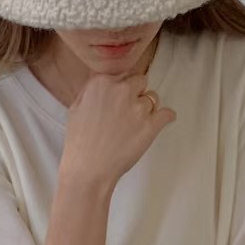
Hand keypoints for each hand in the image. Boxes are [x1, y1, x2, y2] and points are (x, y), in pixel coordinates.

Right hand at [60, 70, 176, 192]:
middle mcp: (121, 90)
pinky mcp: (150, 126)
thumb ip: (93, 90)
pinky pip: (167, 114)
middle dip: (136, 94)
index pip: (123, 74)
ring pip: (153, 99)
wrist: (88, 169)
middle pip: (140, 82)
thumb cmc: (79, 142)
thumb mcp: (76, 107)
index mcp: (102, 83)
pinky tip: (163, 121)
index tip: (120, 100)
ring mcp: (138, 108)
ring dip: (147, 109)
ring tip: (136, 125)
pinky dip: (166, 117)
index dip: (123, 88)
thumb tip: (107, 84)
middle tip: (128, 112)